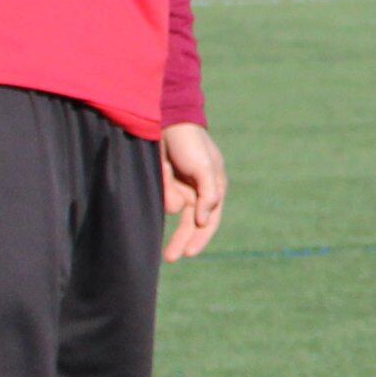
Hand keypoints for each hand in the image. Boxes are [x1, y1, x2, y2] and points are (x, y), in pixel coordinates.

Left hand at [159, 123, 225, 259]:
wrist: (166, 119)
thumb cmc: (191, 142)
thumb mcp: (206, 167)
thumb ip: (209, 194)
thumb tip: (204, 220)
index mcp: (214, 189)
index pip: (210, 221)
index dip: (200, 238)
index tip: (188, 254)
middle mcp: (198, 192)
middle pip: (189, 224)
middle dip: (180, 241)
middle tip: (169, 258)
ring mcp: (180, 187)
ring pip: (172, 207)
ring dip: (168, 193)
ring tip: (166, 169)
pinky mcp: (163, 183)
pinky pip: (161, 195)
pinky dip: (162, 186)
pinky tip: (163, 167)